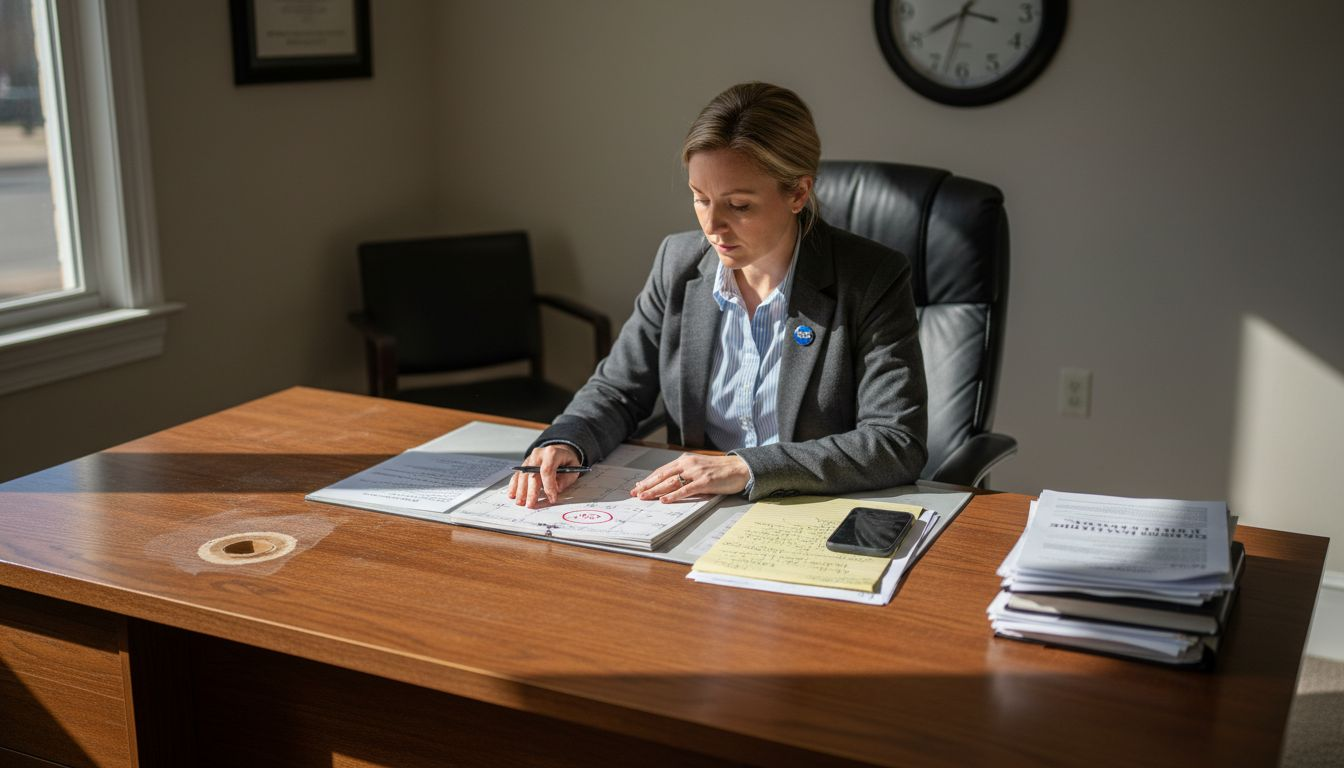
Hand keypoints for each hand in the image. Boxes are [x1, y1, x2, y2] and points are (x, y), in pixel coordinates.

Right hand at [507, 444, 581, 508]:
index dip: (549, 486)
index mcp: (552, 453)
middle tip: (531, 504)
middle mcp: (538, 454)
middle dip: (531, 491)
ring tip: (521, 503)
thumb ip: (566, 479)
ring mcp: (529, 459)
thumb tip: (556, 488)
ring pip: (522, 475)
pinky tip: (512, 494)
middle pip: (532, 474)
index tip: (552, 498)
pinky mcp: (524, 465)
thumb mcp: (573, 469)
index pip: (547, 470)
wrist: (558, 452)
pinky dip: (514, 485)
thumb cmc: (566, 462)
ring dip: (521, 490)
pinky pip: (517, 475)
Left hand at [631, 453, 750, 502]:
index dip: (649, 479)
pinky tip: (665, 500)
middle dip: (647, 485)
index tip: (638, 486)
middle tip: (635, 493)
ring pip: (670, 482)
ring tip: (644, 497)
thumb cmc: (720, 470)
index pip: (663, 470)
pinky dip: (674, 495)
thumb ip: (686, 473)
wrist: (740, 468)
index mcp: (686, 460)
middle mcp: (688, 464)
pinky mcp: (704, 481)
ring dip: (655, 490)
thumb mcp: (699, 467)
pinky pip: (685, 490)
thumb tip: (671, 484)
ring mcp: (696, 472)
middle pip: (663, 476)